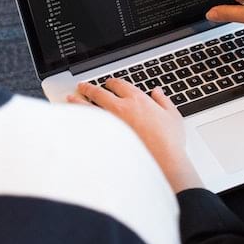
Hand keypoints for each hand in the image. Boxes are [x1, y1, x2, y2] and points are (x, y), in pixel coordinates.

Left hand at [68, 79, 202, 192]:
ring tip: (71, 98)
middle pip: (99, 92)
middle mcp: (121, 108)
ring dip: (78, 101)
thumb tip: (157, 92)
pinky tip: (75, 121)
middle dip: (89, 88)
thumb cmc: (168, 141)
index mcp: (137, 99)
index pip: (120, 84)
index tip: (109, 83)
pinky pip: (89, 126)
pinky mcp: (105, 138)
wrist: (162, 161)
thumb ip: (163, 101)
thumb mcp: (172, 116)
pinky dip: (80, 121)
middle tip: (83, 86)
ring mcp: (111, 123)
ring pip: (89, 107)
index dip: (112, 82)